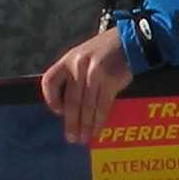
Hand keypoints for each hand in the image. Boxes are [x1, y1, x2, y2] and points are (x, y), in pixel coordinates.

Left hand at [39, 27, 136, 144]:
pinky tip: (97, 130)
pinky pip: (102, 106)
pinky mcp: (110, 81)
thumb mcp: (82, 56)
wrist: (129, 41)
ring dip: (85, 125)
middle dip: (71, 122)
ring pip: (87, 106)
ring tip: (83, 138)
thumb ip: (73, 74)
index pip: (50, 80)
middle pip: (71, 100)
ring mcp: (95, 73)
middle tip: (71, 138)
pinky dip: (99, 121)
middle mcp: (79, 66)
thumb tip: (67, 106)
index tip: (57, 112)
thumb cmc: (104, 51)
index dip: (51, 99)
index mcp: (68, 59)